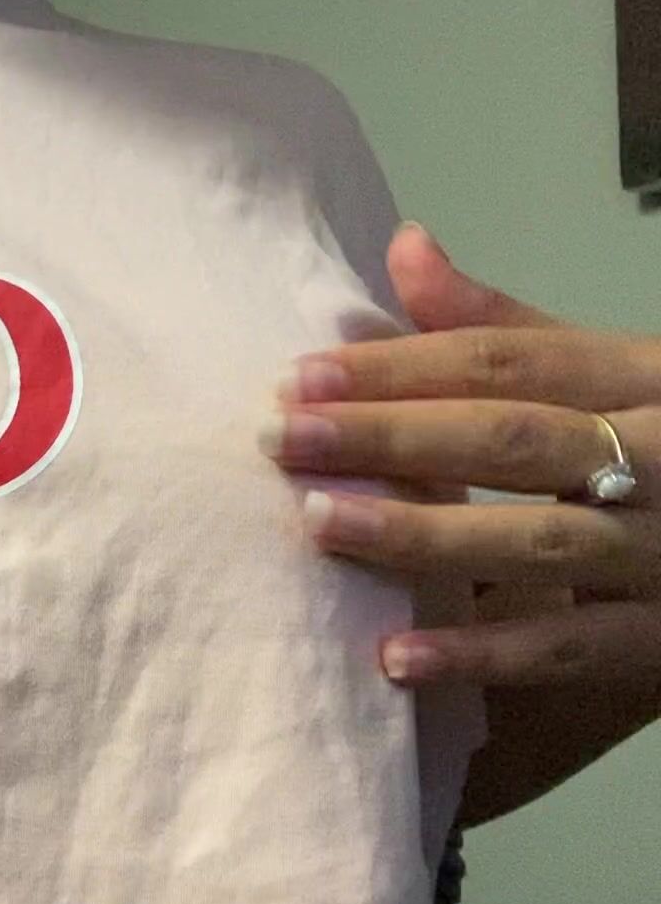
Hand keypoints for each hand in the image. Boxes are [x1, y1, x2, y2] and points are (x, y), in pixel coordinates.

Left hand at [262, 224, 660, 819]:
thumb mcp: (606, 374)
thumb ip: (501, 326)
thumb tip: (406, 246)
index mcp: (643, 379)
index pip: (509, 363)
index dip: (401, 366)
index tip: (299, 378)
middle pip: (512, 439)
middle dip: (389, 436)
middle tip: (280, 439)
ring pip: (536, 540)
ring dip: (420, 534)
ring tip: (318, 523)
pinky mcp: (660, 641)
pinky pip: (564, 649)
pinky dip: (480, 654)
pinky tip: (395, 657)